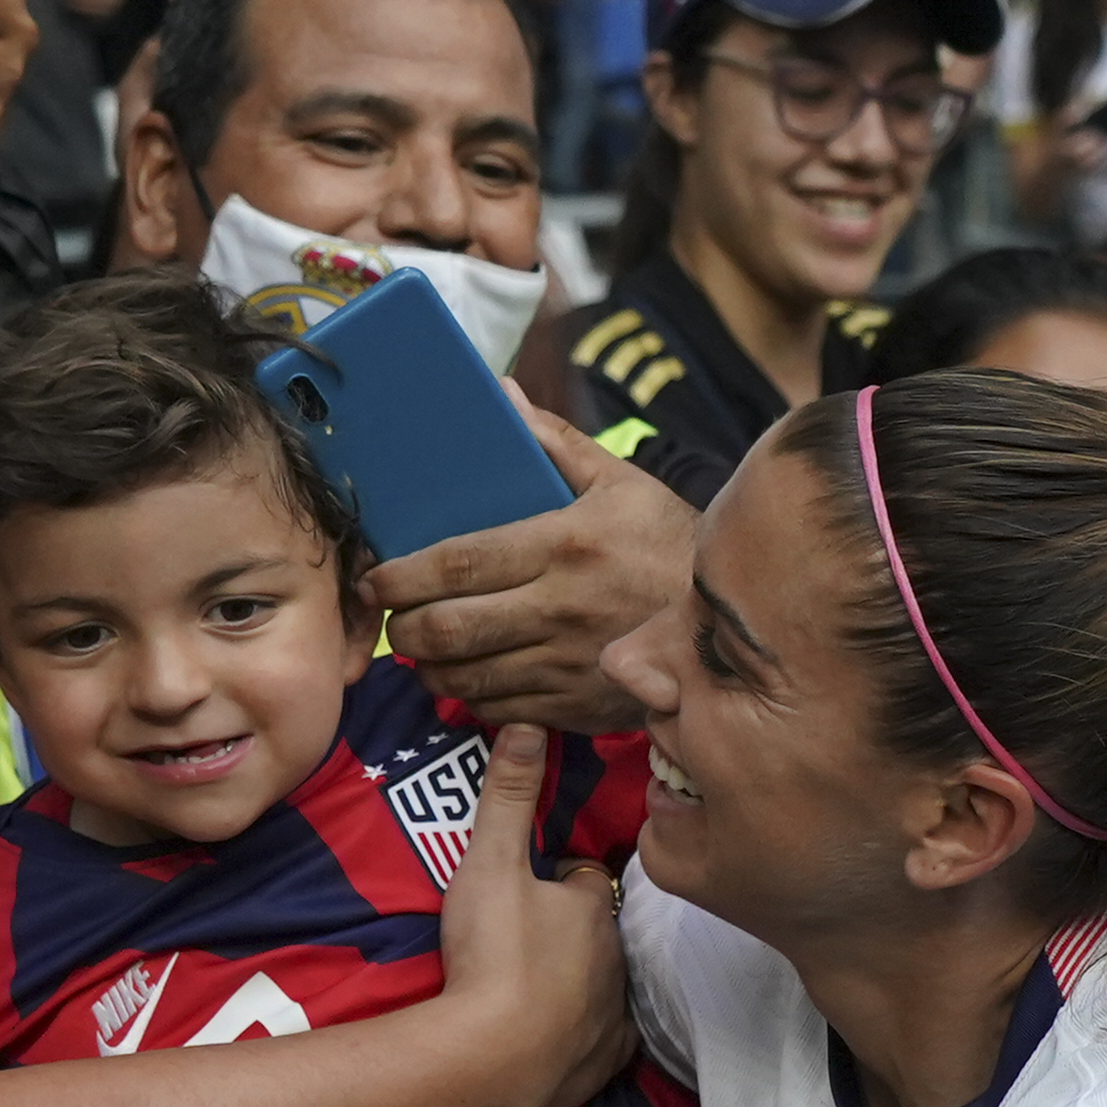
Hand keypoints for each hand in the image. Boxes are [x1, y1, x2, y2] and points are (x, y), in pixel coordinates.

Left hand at [364, 413, 685, 727]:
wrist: (733, 617)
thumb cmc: (667, 541)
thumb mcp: (620, 481)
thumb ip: (553, 442)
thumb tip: (501, 395)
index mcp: (565, 545)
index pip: (460, 564)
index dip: (403, 577)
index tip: (373, 579)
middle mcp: (562, 608)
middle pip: (451, 629)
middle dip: (403, 631)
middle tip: (388, 619)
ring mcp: (570, 665)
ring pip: (468, 678)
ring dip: (429, 668)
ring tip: (419, 650)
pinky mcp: (580, 707)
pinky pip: (503, 711)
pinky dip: (472, 697)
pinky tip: (466, 676)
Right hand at [429, 724, 634, 1106]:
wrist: (491, 1060)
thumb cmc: (492, 954)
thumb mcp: (488, 862)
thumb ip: (507, 796)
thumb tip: (527, 724)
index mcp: (592, 906)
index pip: (586, 877)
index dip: (559, 877)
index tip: (529, 885)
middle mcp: (616, 958)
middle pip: (596, 933)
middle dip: (569, 930)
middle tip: (522, 935)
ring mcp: (613, 1015)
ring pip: (602, 985)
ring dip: (575, 981)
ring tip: (528, 985)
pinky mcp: (603, 1064)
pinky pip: (603, 1044)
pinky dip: (583, 1038)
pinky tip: (555, 1038)